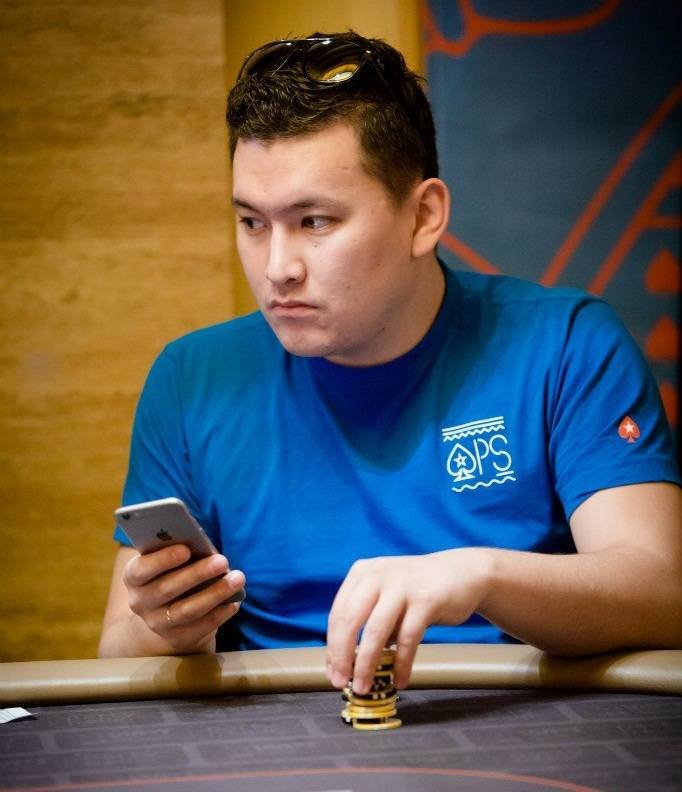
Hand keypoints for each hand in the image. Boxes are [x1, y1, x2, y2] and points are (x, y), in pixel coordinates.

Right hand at [123, 544, 245, 653]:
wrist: (165, 612)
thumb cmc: (172, 572)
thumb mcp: (168, 560)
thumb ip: (180, 550)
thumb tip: (204, 546)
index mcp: (133, 577)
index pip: (141, 570)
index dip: (162, 560)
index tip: (186, 549)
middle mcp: (140, 602)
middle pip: (168, 589)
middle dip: (198, 573)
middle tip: (222, 561)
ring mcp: (157, 624)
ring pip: (187, 610)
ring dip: (215, 593)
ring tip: (237, 579)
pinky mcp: (177, 638)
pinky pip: (201, 627)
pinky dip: (220, 613)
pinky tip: (235, 601)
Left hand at [326, 548, 491, 693]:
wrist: (462, 572)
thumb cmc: (418, 589)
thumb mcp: (386, 592)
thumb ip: (367, 618)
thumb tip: (346, 662)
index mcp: (362, 572)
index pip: (338, 613)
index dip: (332, 646)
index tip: (333, 672)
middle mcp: (378, 575)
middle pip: (349, 621)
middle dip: (342, 657)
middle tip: (341, 682)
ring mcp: (402, 585)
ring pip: (375, 631)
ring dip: (366, 664)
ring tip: (365, 686)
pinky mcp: (426, 599)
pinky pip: (408, 639)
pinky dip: (401, 664)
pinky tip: (400, 680)